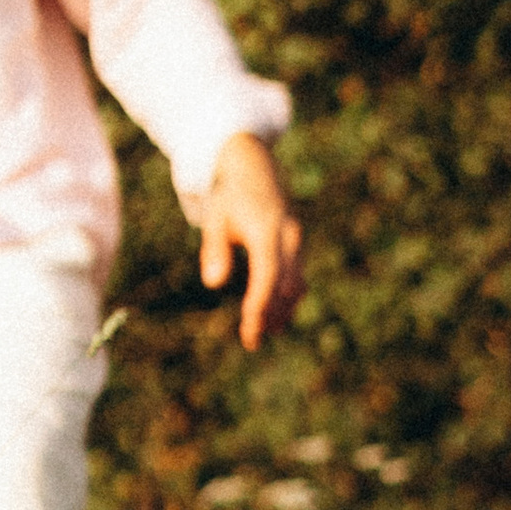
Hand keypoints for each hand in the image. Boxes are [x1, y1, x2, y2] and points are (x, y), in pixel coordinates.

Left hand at [198, 134, 303, 351]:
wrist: (255, 168)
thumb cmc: (230, 196)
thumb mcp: (215, 219)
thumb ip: (214, 250)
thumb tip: (213, 283)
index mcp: (267, 231)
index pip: (268, 277)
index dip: (260, 305)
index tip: (250, 330)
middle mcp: (289, 238)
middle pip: (286, 286)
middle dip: (271, 315)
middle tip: (252, 341)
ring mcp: (297, 241)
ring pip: (296, 284)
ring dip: (282, 310)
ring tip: (263, 333)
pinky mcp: (297, 246)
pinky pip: (297, 277)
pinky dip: (286, 297)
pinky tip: (273, 314)